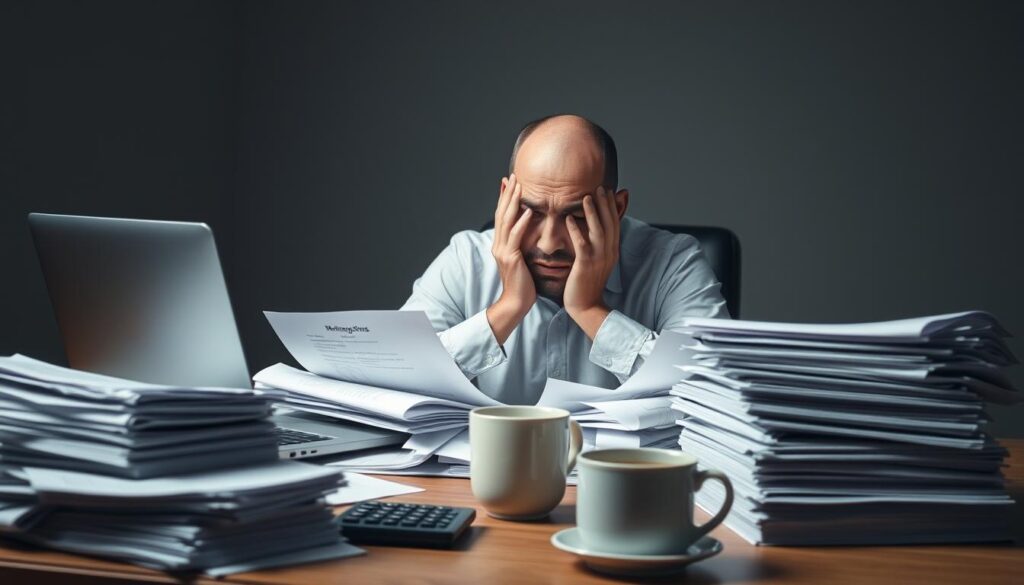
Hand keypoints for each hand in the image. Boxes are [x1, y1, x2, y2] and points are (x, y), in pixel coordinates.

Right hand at [486, 173, 535, 343]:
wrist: (515, 303)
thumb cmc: (523, 284)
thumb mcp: (521, 260)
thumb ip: (521, 245)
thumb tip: (528, 233)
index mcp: (501, 244)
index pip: (502, 216)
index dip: (504, 198)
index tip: (509, 181)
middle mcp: (498, 245)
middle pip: (502, 213)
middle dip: (507, 193)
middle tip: (513, 175)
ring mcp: (503, 251)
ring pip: (506, 221)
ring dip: (512, 202)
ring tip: (518, 186)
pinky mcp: (511, 259)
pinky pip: (516, 237)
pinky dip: (521, 223)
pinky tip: (527, 211)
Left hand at [564, 186, 620, 338]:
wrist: (586, 307)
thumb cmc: (586, 285)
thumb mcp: (597, 263)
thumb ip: (598, 247)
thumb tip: (597, 233)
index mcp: (611, 251)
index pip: (614, 224)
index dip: (611, 207)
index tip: (607, 192)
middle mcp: (608, 253)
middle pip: (609, 223)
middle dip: (605, 204)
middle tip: (600, 187)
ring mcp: (598, 259)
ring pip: (598, 231)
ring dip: (593, 212)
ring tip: (587, 196)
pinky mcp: (585, 265)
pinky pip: (582, 244)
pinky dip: (577, 230)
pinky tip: (570, 218)